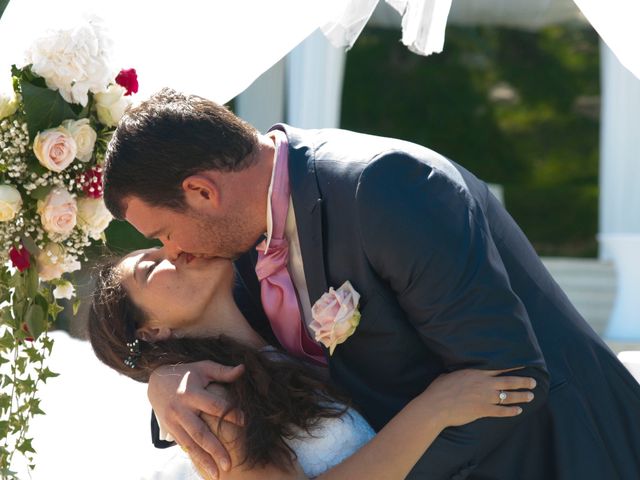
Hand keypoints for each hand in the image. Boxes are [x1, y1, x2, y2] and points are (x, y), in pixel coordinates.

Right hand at [147, 360, 244, 478]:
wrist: (156, 381)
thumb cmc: (186, 373)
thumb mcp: (203, 368)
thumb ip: (222, 371)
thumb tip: (243, 369)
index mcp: (191, 392)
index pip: (214, 405)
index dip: (230, 413)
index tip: (244, 421)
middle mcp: (181, 409)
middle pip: (200, 432)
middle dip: (215, 449)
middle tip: (229, 464)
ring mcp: (174, 421)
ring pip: (191, 443)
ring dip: (204, 460)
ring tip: (218, 474)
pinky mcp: (171, 429)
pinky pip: (184, 445)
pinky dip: (195, 457)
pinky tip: (206, 468)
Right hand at [424, 368, 535, 427]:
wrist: (436, 406)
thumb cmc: (438, 390)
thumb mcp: (448, 375)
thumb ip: (457, 374)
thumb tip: (455, 373)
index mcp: (476, 373)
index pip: (499, 368)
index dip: (513, 367)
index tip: (524, 365)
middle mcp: (484, 384)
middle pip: (509, 382)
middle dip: (523, 382)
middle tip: (533, 382)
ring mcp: (485, 398)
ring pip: (508, 396)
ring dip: (521, 396)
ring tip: (531, 396)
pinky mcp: (483, 411)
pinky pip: (502, 411)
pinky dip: (511, 411)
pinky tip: (519, 410)